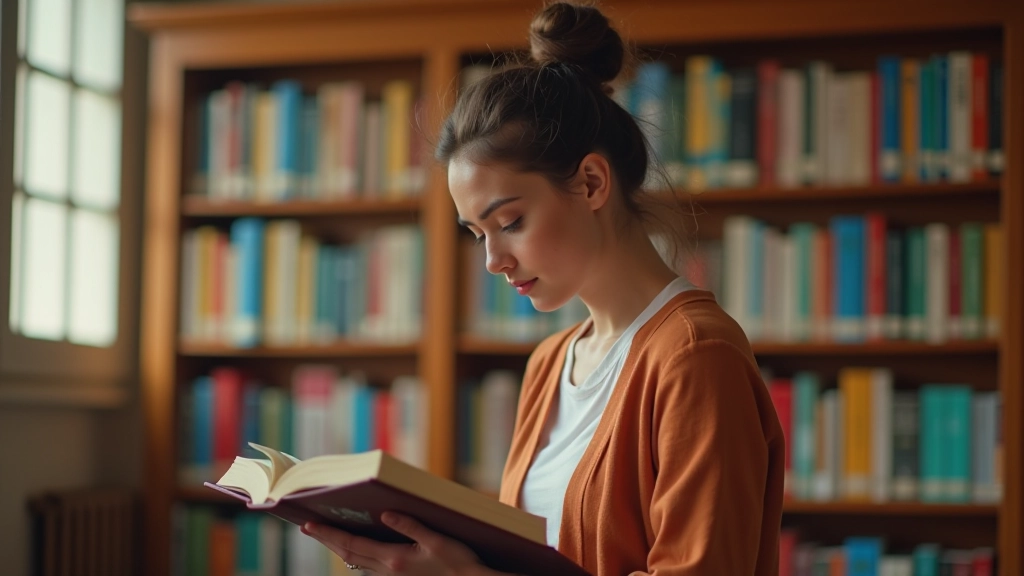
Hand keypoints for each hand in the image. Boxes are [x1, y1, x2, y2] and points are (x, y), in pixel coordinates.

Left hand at [302, 511, 503, 575]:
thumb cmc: (458, 562)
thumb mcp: (436, 539)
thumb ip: (409, 526)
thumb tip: (385, 514)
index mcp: (393, 558)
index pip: (352, 544)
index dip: (329, 534)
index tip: (310, 524)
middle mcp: (388, 570)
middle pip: (349, 554)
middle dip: (327, 539)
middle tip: (307, 527)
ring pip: (357, 562)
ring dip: (340, 548)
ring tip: (327, 535)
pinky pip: (369, 567)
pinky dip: (356, 556)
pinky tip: (356, 548)